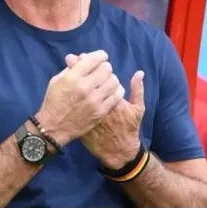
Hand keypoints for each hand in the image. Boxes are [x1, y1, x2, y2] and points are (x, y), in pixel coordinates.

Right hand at [36, 50, 124, 146]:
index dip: (100, 56)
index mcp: (73, 77)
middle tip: (102, 71)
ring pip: (114, 81)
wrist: (54, 127)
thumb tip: (82, 57)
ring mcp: (94, 100)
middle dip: (105, 67)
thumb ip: (71, 68)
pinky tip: (111, 91)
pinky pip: (117, 96)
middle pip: (106, 69)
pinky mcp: (101, 111)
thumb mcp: (57, 80)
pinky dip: (116, 90)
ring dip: (111, 78)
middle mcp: (85, 87)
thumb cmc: (53, 101)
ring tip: (107, 81)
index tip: (101, 57)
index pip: (93, 59)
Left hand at [67, 54, 145, 169]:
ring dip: (71, 73)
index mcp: (109, 94)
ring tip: (71, 70)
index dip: (91, 60)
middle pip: (82, 73)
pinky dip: (67, 88)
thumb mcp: (137, 109)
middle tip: (76, 61)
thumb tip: (139, 72)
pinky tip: (69, 84)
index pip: (97, 69)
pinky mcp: (77, 116)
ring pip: (73, 82)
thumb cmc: (128, 127)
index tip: (86, 57)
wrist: (114, 150)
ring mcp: (85, 108)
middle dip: (80, 64)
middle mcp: (95, 99)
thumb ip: (137, 89)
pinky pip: (69, 98)